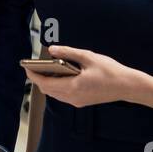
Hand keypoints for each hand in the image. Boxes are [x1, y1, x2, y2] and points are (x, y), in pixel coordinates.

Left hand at [22, 44, 143, 107]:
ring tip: (45, 70)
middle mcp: (72, 97)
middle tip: (34, 67)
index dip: (33, 75)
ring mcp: (77, 101)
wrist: (127, 86)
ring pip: (55, 94)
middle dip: (39, 79)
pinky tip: (60, 76)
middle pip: (48, 90)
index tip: (26, 67)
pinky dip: (57, 86)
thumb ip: (68, 52)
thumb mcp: (88, 57)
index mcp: (72, 87)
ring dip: (48, 83)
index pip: (45, 83)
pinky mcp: (82, 102)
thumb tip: (51, 49)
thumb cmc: (109, 71)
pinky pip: (63, 96)